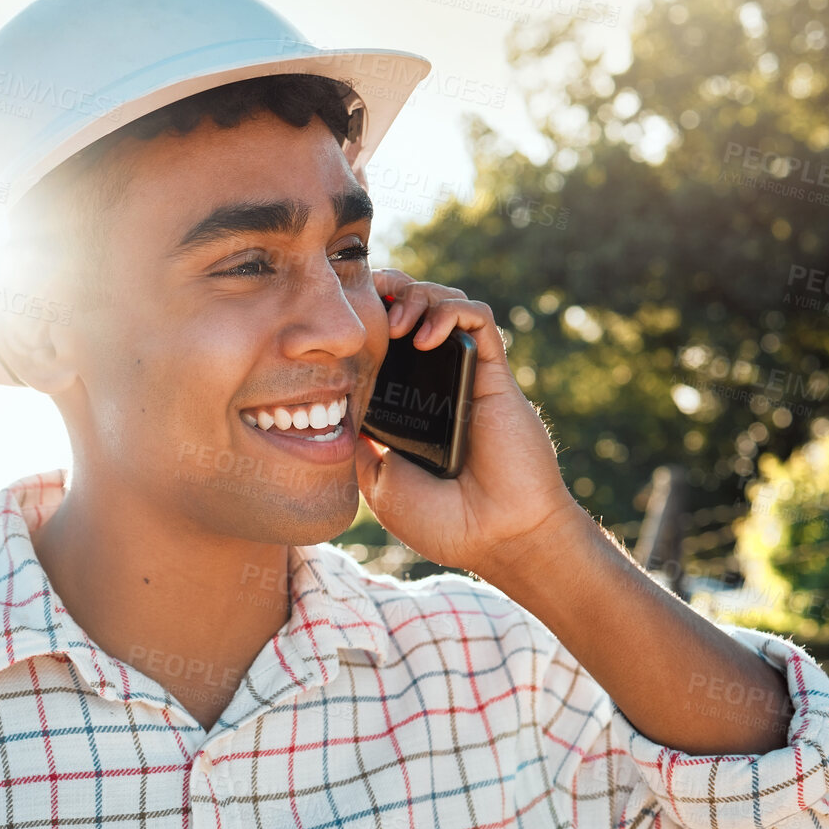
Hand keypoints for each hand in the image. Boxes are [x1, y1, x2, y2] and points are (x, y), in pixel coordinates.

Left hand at [353, 269, 586, 575]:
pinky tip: (426, 335)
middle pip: (413, 309)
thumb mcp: (377, 480)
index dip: (363, 319)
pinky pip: (480, 320)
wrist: (494, 536)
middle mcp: (435, 383)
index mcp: (406, 404)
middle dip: (389, 291)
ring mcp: (465, 375)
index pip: (382, 342)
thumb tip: (335, 401)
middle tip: (367, 300)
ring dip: (417, 295)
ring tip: (396, 320)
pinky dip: (453, 311)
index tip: (335, 316)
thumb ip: (358, 438)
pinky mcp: (494, 374)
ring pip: (446, 303)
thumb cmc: (440, 520)